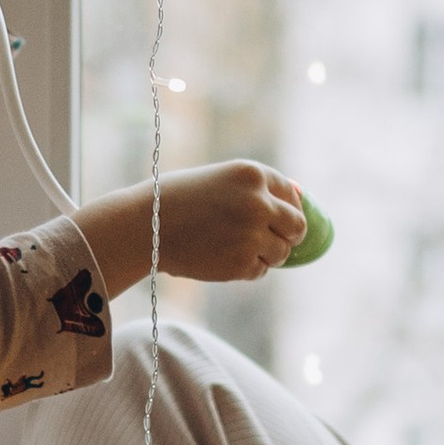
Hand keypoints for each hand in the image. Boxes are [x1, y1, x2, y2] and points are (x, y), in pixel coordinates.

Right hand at [75, 159, 309, 293]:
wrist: (143, 226)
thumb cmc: (176, 200)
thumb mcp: (219, 180)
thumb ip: (255, 190)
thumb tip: (300, 198)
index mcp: (252, 174)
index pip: (292, 194)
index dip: (287, 209)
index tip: (278, 219)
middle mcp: (258, 202)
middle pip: (297, 226)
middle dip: (287, 235)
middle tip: (269, 240)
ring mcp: (252, 235)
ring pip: (282, 253)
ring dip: (266, 255)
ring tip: (235, 249)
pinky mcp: (242, 262)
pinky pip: (260, 271)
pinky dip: (247, 269)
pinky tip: (222, 259)